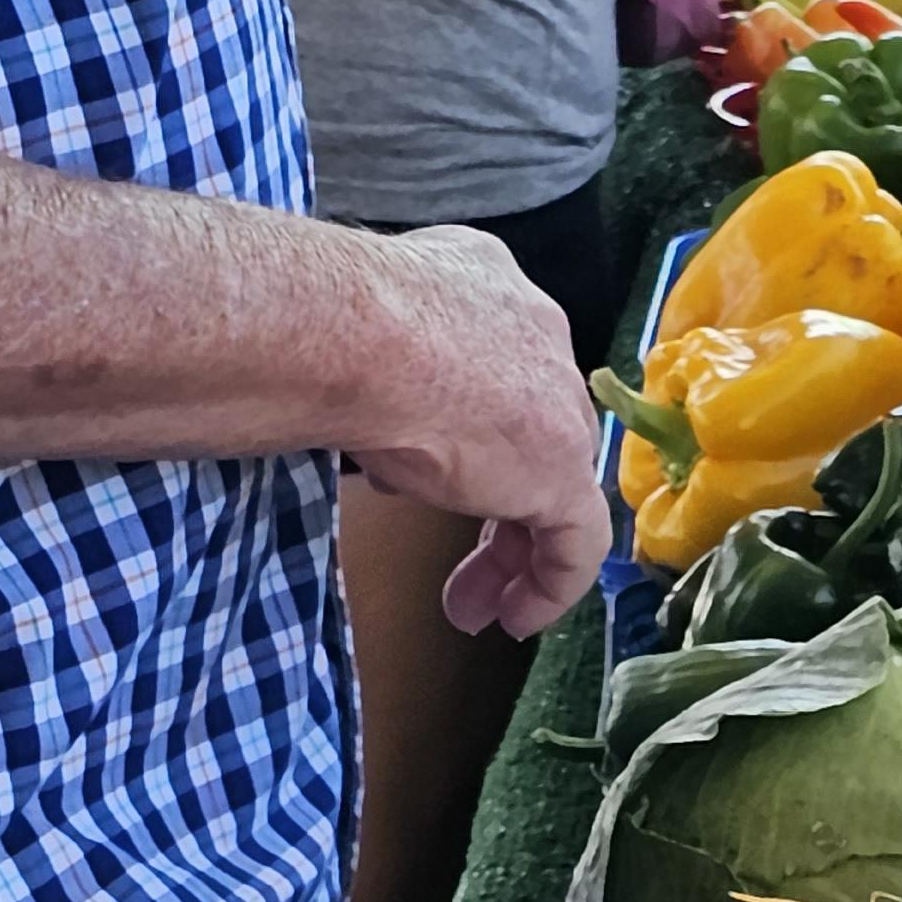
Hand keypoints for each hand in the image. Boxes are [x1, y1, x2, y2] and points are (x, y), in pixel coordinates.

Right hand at [337, 225, 611, 637]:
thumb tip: (370, 424)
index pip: (499, 369)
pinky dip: (549, 585)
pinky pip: (576, 540)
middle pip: (532, 434)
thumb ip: (379, 373)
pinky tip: (514, 618)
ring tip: (476, 608)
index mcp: (484, 283)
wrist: (348, 330)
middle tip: (464, 559)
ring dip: (512, 555)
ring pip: (552, 488)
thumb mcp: (355, 336)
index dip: (470, 433)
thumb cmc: (325, 324)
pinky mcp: (561, 467)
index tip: (431, 477)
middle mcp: (535, 333)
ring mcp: (555, 401)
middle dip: (498, 504)